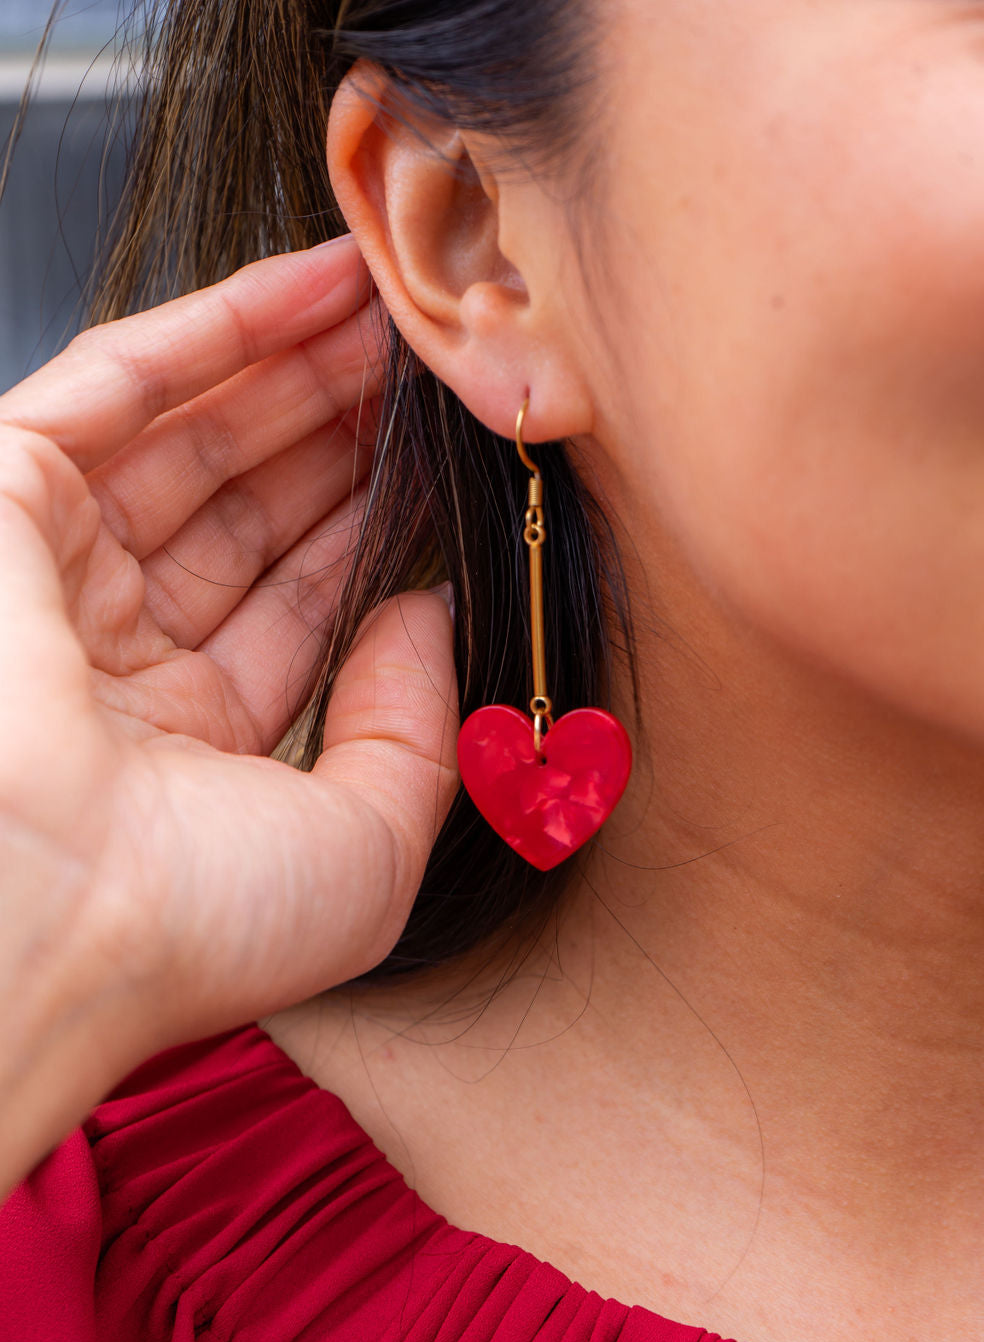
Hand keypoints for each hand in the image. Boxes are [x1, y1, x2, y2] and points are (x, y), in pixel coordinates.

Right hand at [0, 237, 458, 1203]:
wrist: (52, 918)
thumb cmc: (197, 921)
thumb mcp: (366, 848)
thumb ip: (412, 728)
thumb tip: (428, 614)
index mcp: (190, 745)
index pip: (296, 606)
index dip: (369, 529)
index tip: (440, 468)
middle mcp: (117, 658)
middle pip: (248, 511)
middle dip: (340, 434)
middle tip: (428, 365)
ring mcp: (53, 575)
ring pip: (190, 439)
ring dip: (295, 367)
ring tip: (391, 307)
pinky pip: (114, 387)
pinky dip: (214, 330)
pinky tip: (311, 287)